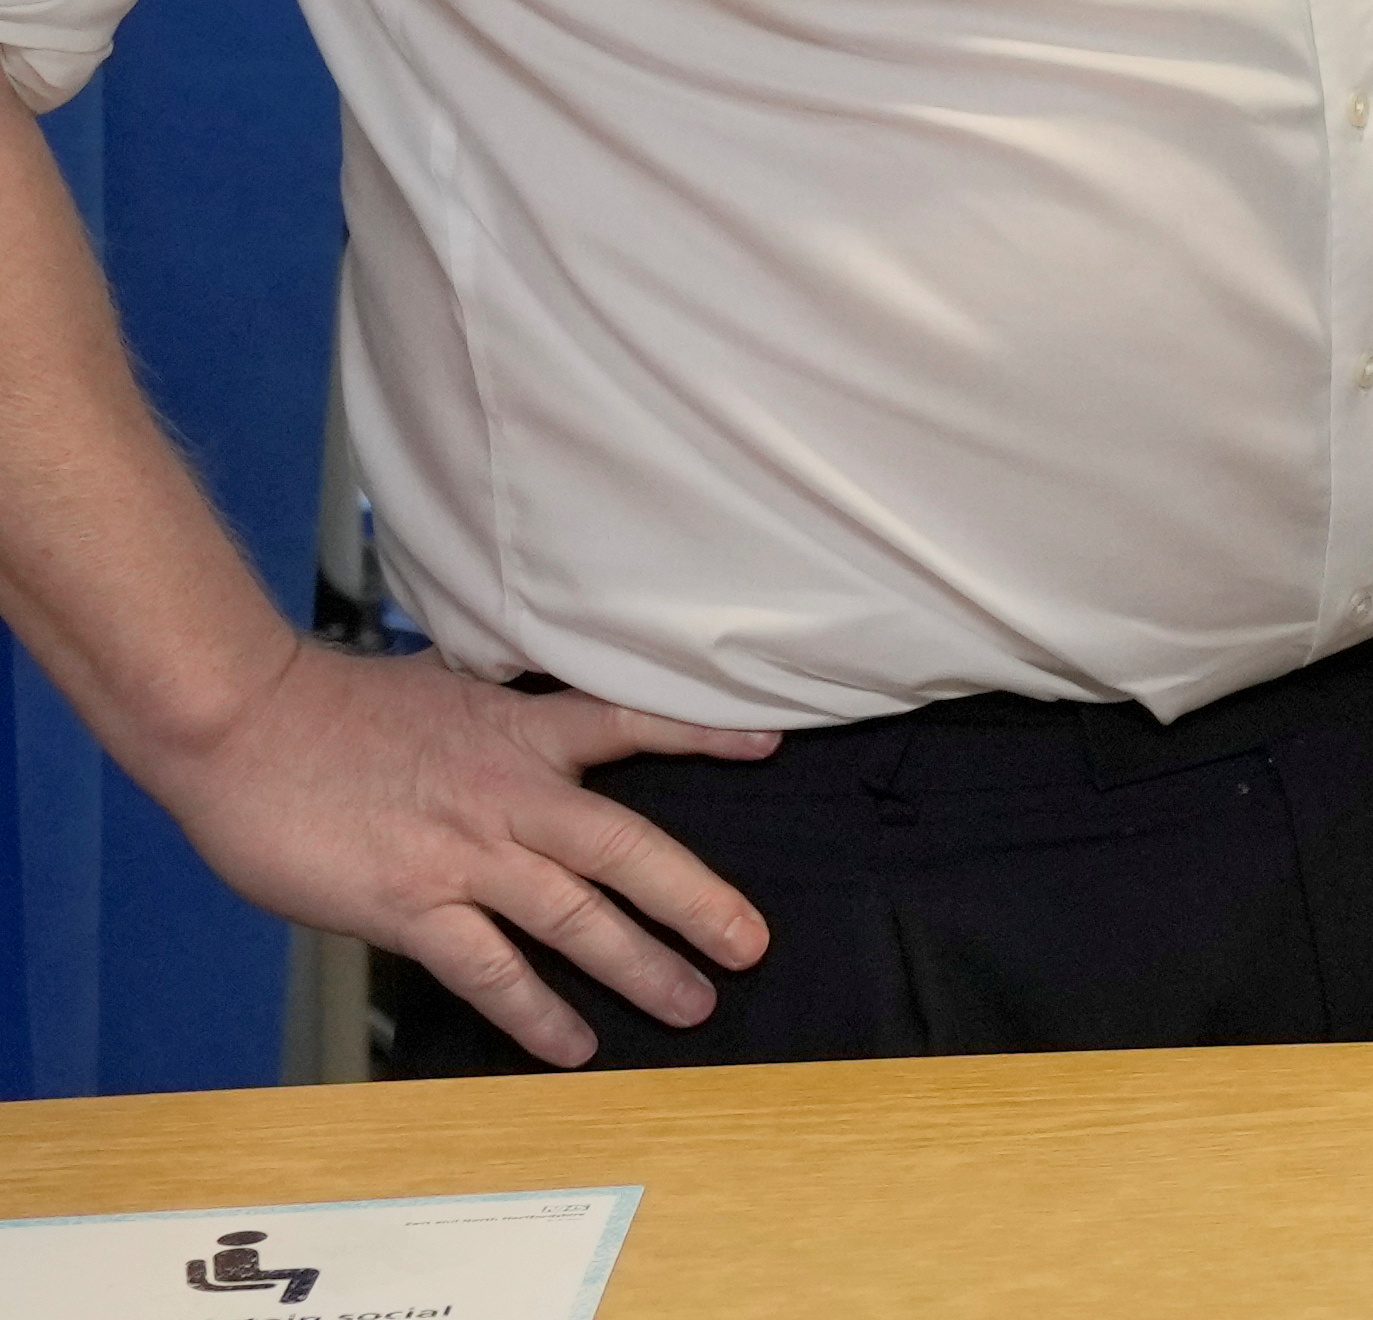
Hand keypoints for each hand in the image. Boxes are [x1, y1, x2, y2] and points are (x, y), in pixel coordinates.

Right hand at [135, 637, 770, 1067]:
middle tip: (752, 943)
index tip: (768, 744)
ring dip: (639, 965)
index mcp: (520, 730)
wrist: (242, 723)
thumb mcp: (439, 690)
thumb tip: (520, 713)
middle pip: (628, 846)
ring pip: (575, 916)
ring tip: (693, 1005)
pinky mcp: (410, 905)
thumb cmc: (327, 707)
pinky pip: (490, 969)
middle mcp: (512, 792)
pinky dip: (535, 1012)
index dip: (702, 733)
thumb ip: (492, 714)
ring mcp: (466, 853)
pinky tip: (573, 1046)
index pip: (631, 723)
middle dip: (697, 899)